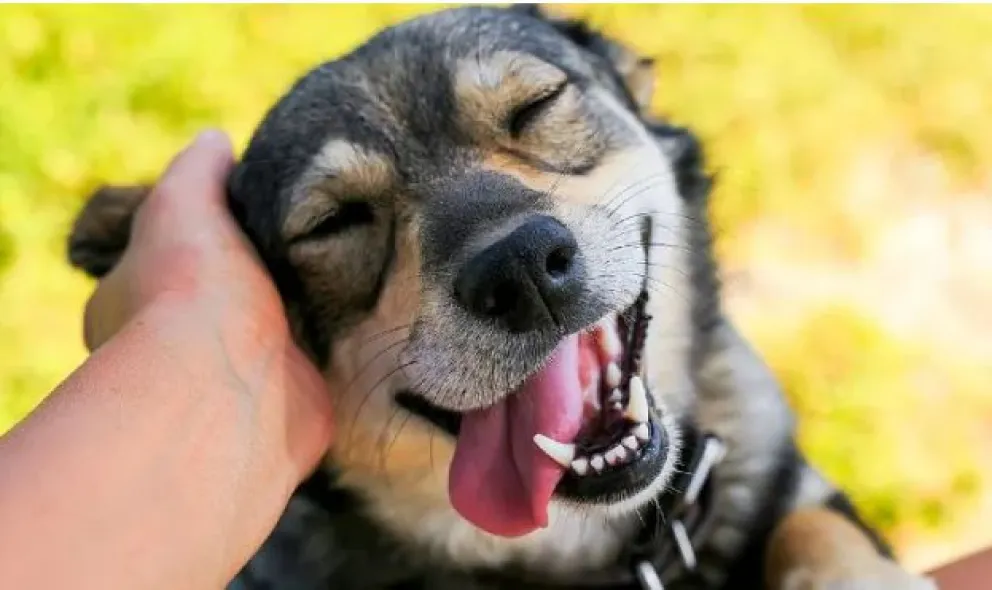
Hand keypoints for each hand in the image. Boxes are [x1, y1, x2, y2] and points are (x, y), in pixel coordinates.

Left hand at [35, 129, 333, 586]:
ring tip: (362, 256)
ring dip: (313, 306)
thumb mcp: (182, 204)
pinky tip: (376, 307)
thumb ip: (199, 171)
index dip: (210, 232)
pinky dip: (344, 341)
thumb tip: (218, 140)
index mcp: (139, 300)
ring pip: (283, 328)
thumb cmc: (192, 294)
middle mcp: (185, 345)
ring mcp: (243, 376)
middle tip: (322, 230)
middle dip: (271, 270)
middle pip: (235, 293)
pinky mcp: (297, 399)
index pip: (174, 255)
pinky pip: (324, 361)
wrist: (232, 390)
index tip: (257, 208)